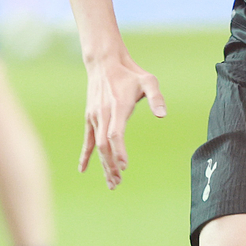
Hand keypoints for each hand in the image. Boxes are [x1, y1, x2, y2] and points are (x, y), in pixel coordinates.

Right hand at [79, 52, 166, 189]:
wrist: (104, 62)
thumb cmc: (130, 73)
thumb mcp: (149, 81)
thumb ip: (156, 98)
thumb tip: (162, 115)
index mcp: (117, 107)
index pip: (115, 134)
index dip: (119, 151)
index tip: (124, 166)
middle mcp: (103, 114)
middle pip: (104, 145)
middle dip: (110, 165)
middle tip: (118, 183)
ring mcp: (94, 117)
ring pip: (97, 146)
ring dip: (103, 165)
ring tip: (112, 182)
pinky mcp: (90, 117)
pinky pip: (88, 140)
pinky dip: (86, 155)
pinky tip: (83, 169)